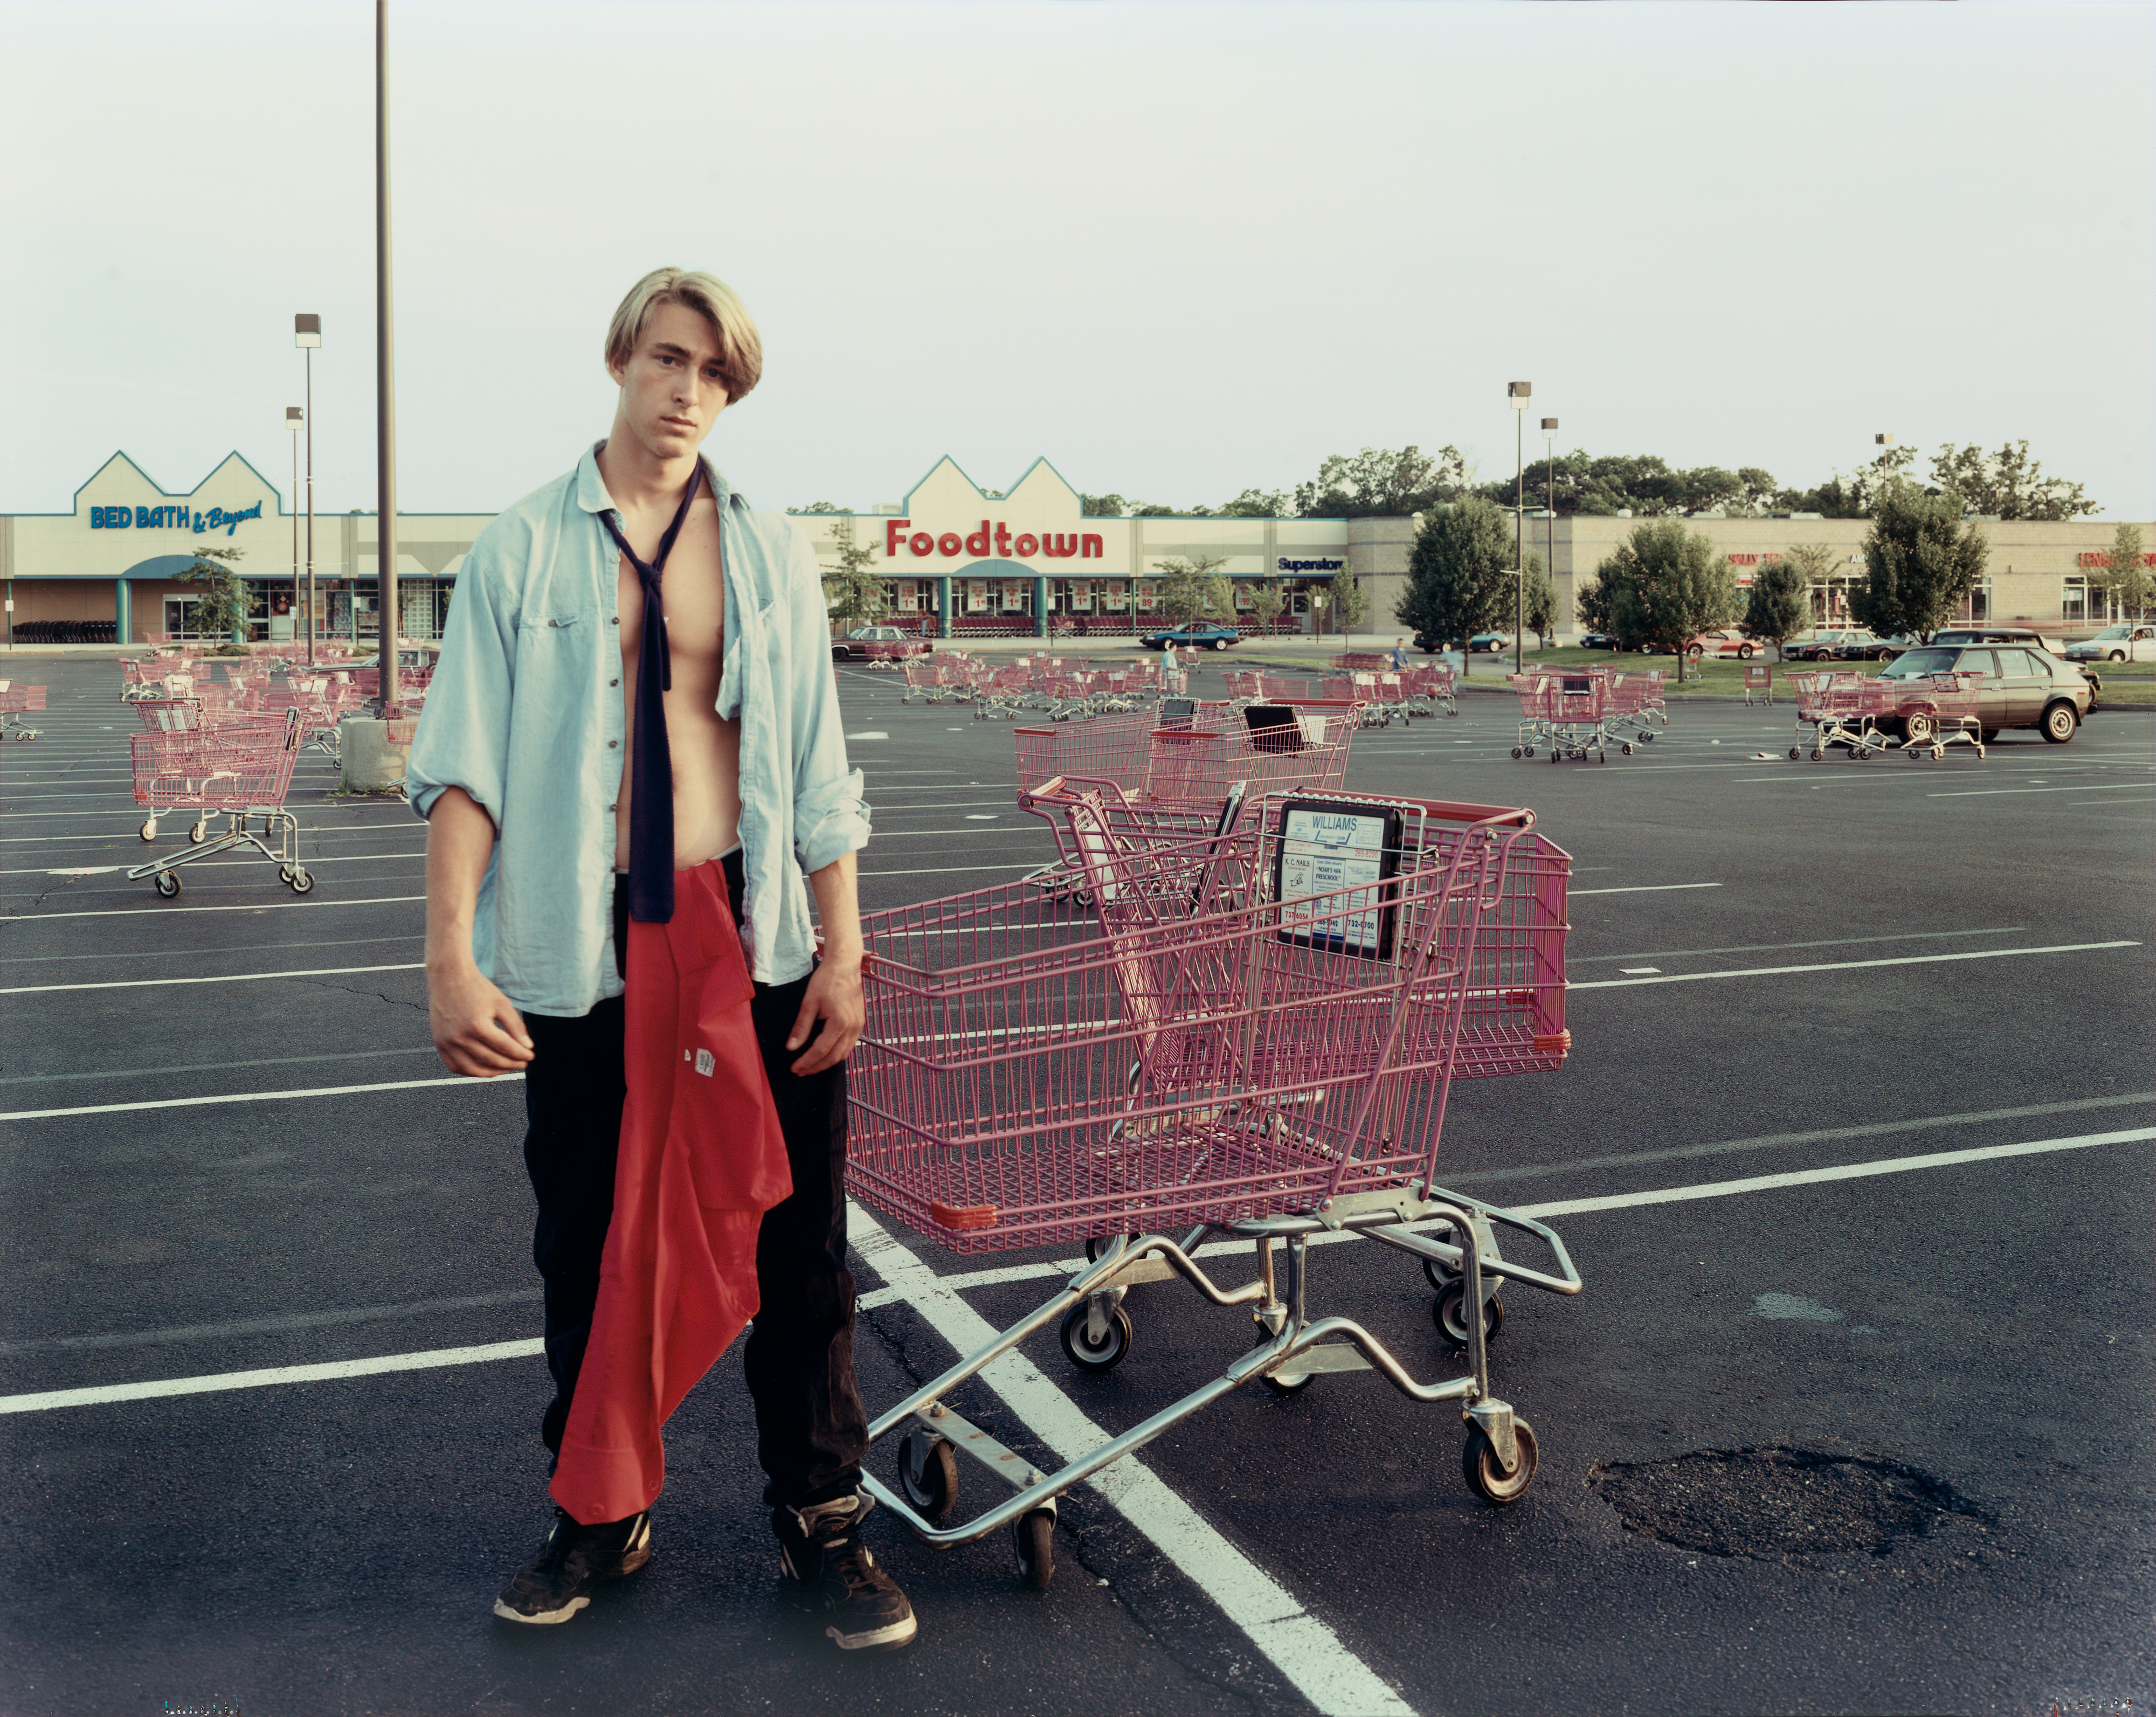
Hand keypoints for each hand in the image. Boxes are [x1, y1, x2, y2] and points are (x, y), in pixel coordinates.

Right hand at [429, 960, 534, 1076]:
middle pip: (491, 1059)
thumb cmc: (477, 989)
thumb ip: (516, 1026)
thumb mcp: (501, 1004)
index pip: (505, 1047)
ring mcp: (446, 1042)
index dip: (521, 1054)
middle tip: (523, 1063)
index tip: (531, 1056)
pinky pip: (454, 1066)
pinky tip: (483, 1067)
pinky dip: (469, 1071)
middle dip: (511, 1063)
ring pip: (471, 1069)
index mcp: (477, 1025)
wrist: (449, 978)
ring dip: (491, 1072)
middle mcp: (460, 1037)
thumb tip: (528, 1048)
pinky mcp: (439, 1043)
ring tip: (505, 1068)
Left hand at [786, 954, 862, 1076]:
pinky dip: (837, 1054)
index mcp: (840, 1022)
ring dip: (827, 1063)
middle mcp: (853, 1027)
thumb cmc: (826, 980)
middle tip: (800, 1071)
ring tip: (810, 1066)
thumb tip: (791, 1048)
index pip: (821, 1050)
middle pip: (833, 1057)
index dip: (806, 1062)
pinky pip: (849, 1045)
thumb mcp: (809, 1003)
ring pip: (843, 1054)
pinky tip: (825, 1055)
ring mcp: (859, 1026)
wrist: (845, 965)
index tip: (794, 1068)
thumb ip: (802, 1027)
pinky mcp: (860, 1023)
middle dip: (816, 1067)